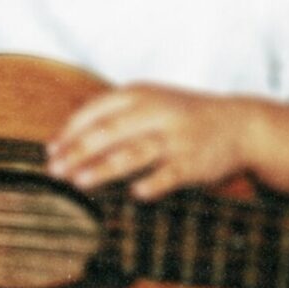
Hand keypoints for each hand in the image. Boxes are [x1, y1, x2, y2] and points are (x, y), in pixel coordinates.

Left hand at [46, 85, 253, 200]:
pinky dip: (153, 183)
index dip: (71, 130)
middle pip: (109, 131)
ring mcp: (175, 137)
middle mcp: (155, 111)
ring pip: (134, 152)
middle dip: (78, 151)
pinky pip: (170, 174)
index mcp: (140, 94)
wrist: (237, 123)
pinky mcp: (193, 161)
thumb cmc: (182, 115)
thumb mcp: (150, 101)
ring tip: (79, 181)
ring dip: (104, 167)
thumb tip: (67, 139)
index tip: (51, 149)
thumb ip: (115, 114)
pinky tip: (135, 193)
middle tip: (55, 170)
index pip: (97, 109)